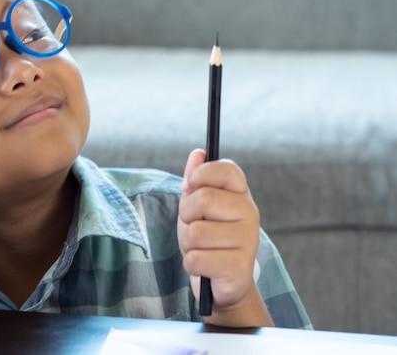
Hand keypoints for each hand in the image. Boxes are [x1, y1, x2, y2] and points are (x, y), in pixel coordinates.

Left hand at [177, 149, 270, 326]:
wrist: (222, 283)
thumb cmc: (208, 239)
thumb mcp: (197, 207)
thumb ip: (196, 180)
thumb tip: (198, 153)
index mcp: (241, 194)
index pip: (226, 169)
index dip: (201, 175)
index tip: (190, 188)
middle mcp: (250, 214)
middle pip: (203, 199)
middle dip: (186, 215)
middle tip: (192, 226)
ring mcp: (248, 241)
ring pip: (196, 232)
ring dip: (186, 243)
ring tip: (199, 248)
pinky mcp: (239, 267)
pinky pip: (196, 259)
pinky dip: (191, 264)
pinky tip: (204, 266)